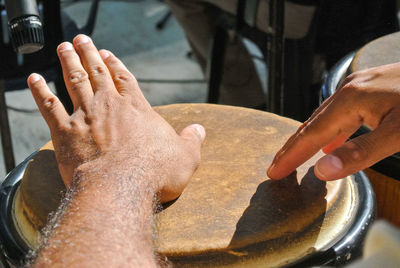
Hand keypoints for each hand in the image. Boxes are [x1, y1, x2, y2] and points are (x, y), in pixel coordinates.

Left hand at [27, 34, 204, 201]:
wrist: (121, 187)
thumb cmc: (155, 173)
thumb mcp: (186, 157)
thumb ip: (192, 140)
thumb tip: (200, 129)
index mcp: (136, 109)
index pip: (125, 79)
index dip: (116, 65)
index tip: (108, 54)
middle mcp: (109, 106)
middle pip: (97, 72)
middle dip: (89, 54)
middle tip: (81, 40)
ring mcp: (85, 116)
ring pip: (74, 80)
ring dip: (68, 62)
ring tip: (64, 47)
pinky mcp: (65, 132)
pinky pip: (48, 105)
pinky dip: (39, 90)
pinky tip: (34, 78)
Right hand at [267, 62, 399, 180]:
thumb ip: (361, 152)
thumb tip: (322, 170)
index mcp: (351, 100)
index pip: (312, 134)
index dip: (291, 156)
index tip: (274, 173)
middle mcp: (349, 89)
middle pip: (312, 124)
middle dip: (292, 147)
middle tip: (275, 167)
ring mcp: (360, 85)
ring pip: (325, 117)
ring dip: (309, 139)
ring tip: (296, 156)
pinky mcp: (370, 86)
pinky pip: (341, 111)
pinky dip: (329, 129)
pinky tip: (332, 139)